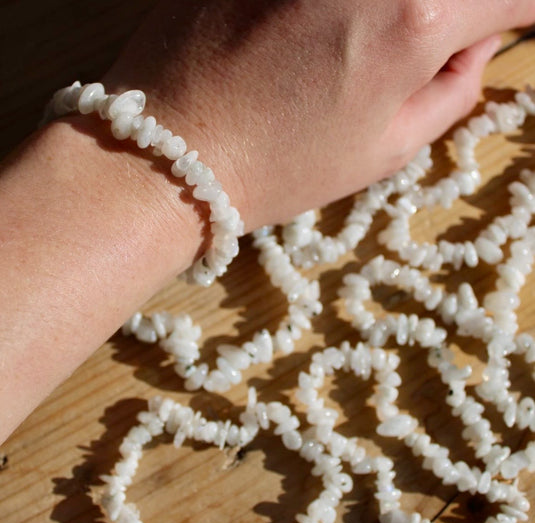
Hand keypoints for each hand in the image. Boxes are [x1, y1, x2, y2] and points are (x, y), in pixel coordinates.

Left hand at [103, 0, 534, 229]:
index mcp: (413, 16)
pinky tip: (315, 28)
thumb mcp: (384, 150)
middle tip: (432, 37)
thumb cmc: (278, 167)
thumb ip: (450, 90)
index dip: (514, 13)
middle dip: (454, 7)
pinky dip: (337, 4)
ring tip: (359, 44)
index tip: (503, 28)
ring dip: (393, 7)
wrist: (170, 152)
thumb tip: (475, 41)